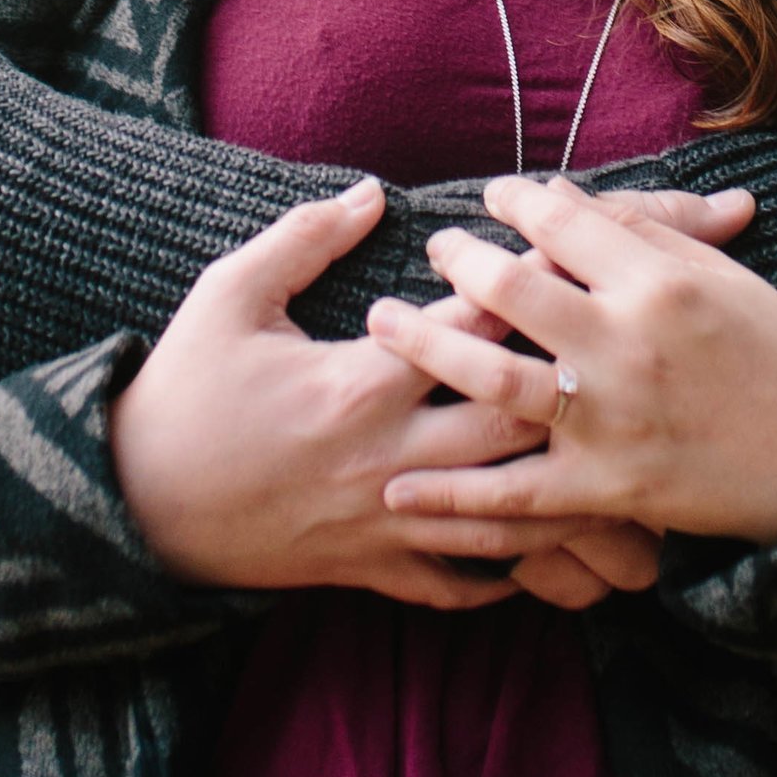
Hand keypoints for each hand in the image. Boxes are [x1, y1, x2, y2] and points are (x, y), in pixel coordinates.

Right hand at [109, 182, 646, 611]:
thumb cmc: (183, 390)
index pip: (473, 324)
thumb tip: (373, 190)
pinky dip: (512, 574)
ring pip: (509, 520)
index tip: (584, 257)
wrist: (133, 503)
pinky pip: (461, 586)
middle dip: (584, 388)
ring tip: (640, 484)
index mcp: (359, 380)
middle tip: (644, 361)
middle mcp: (389, 456)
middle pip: (518, 422)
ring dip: (574, 500)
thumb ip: (305, 239)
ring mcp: (386, 522)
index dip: (535, 285)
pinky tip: (554, 549)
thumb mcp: (228, 296)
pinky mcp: (372, 572)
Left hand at [367, 174, 776, 549]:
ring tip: (382, 323)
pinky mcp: (603, 488)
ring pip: (491, 377)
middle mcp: (623, 345)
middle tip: (434, 253)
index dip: (517, 201)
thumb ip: (643, 232)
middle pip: (510, 288)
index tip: (494, 197)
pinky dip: (452, 498)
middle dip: (457, 263)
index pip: (561, 222)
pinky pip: (512, 495)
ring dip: (425, 347)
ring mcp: (607, 419)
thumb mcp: (722, 275)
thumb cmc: (776, 352)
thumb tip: (564, 198)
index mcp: (656, 283)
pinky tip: (397, 491)